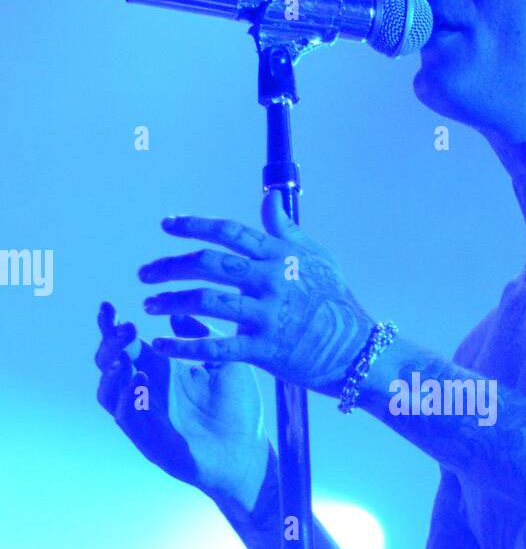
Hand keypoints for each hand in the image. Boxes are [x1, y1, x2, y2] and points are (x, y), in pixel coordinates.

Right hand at [95, 301, 268, 507]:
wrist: (249, 451)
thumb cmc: (239, 408)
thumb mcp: (226, 362)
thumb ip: (202, 336)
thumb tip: (175, 312)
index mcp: (161, 370)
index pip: (126, 344)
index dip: (112, 326)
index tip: (108, 305)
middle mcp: (146, 392)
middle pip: (109, 363)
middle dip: (110, 343)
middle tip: (126, 327)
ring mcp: (144, 417)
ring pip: (108, 392)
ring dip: (110, 372)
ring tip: (123, 355)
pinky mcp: (150, 440)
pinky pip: (128, 419)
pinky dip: (129, 399)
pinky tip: (141, 380)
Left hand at [138, 191, 374, 394]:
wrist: (357, 350)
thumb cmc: (336, 301)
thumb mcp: (317, 257)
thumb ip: (285, 230)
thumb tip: (270, 198)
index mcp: (279, 255)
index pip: (228, 232)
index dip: (193, 225)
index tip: (166, 225)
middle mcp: (270, 280)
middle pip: (207, 264)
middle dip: (169, 266)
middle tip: (145, 274)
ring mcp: (267, 315)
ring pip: (206, 301)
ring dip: (170, 301)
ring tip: (149, 304)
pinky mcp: (265, 349)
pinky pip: (216, 346)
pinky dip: (184, 346)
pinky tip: (161, 344)